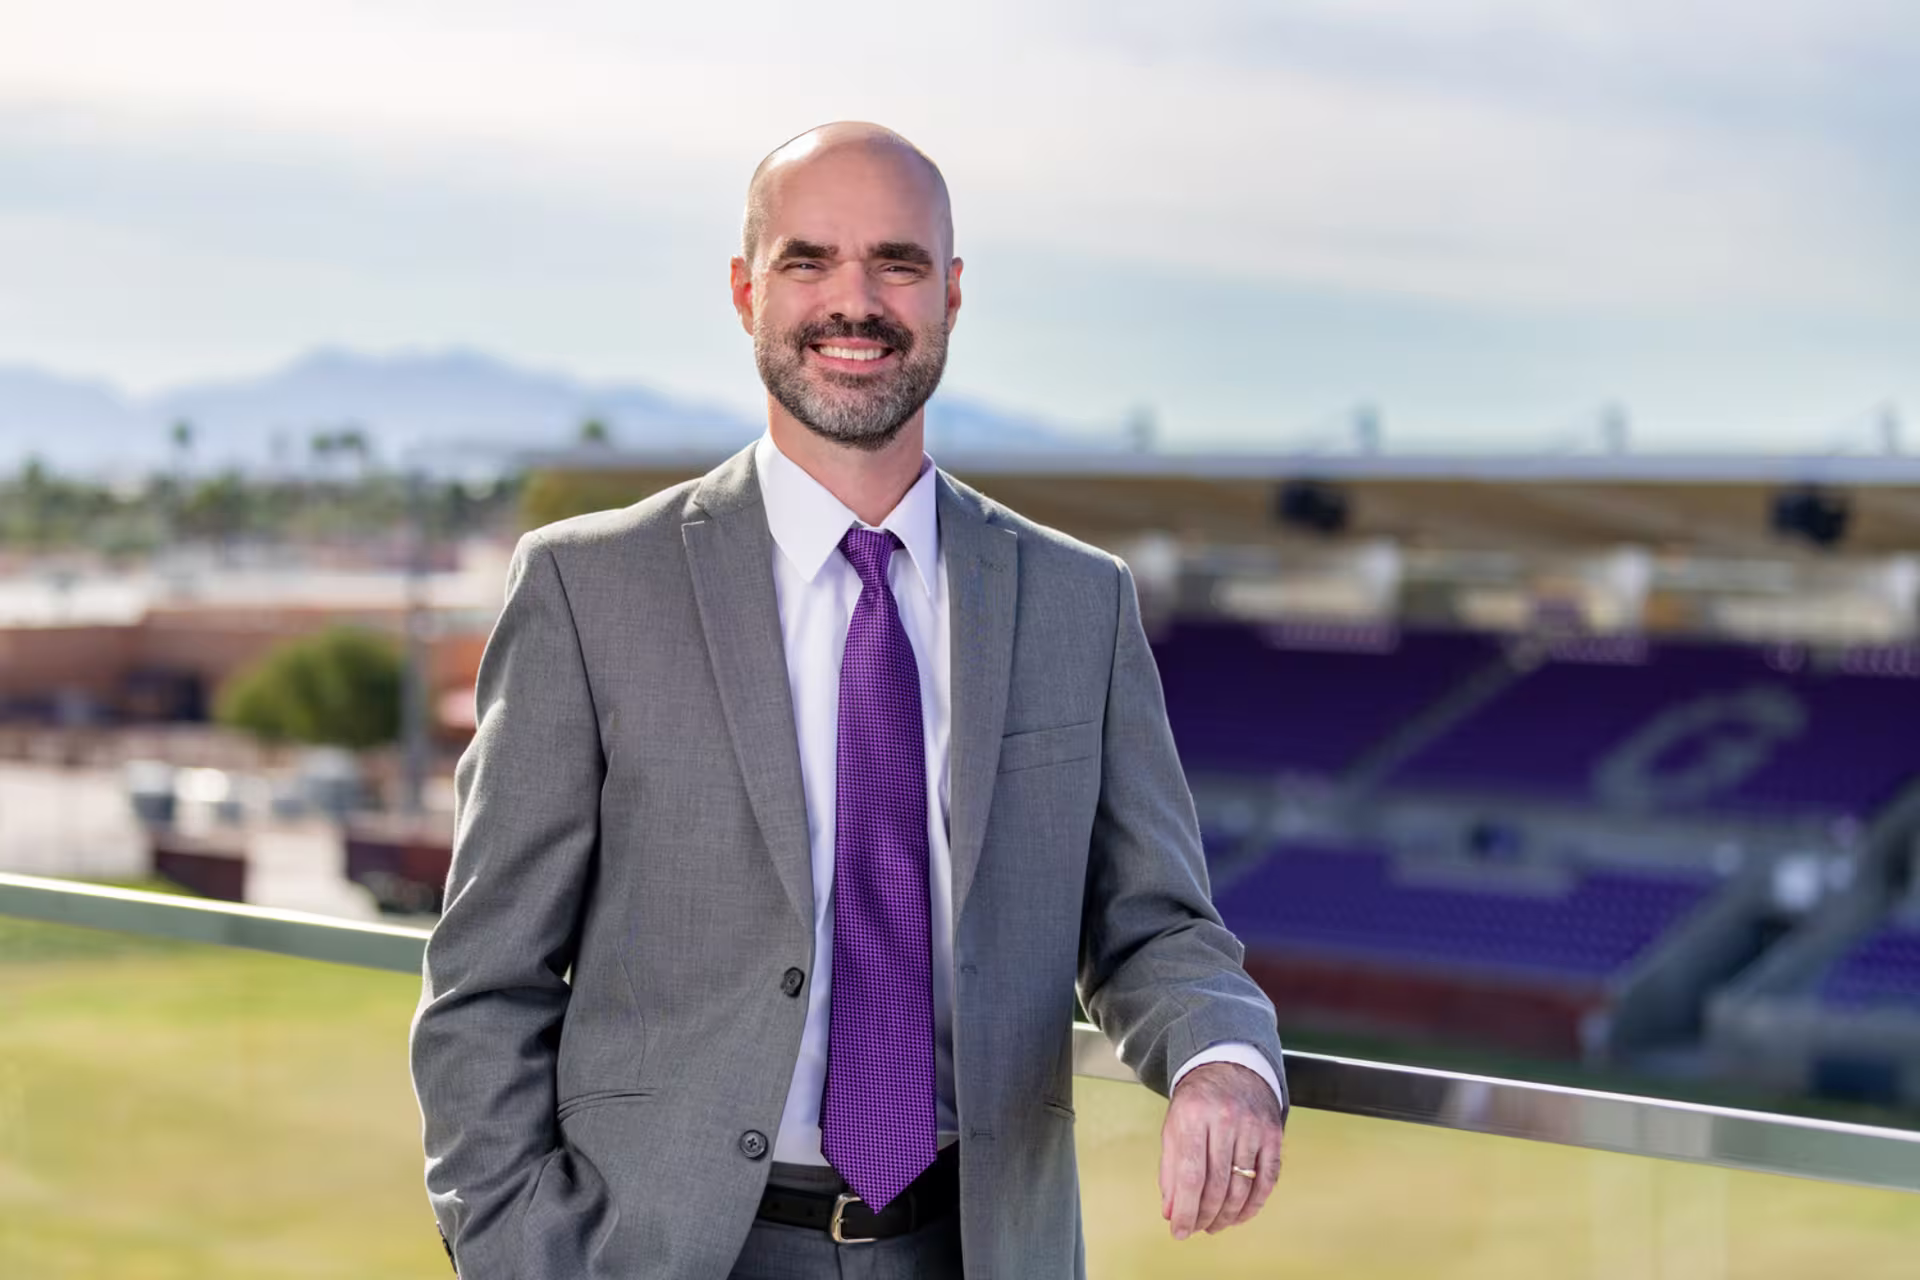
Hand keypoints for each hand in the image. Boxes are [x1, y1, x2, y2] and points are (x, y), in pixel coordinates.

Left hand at [1159, 1061, 1284, 1239]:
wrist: (1230, 1067)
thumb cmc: (1197, 1102)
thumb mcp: (1174, 1127)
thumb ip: (1170, 1170)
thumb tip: (1171, 1212)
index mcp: (1194, 1116)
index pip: (1190, 1174)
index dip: (1186, 1210)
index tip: (1179, 1232)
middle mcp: (1225, 1119)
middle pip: (1217, 1184)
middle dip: (1206, 1216)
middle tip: (1198, 1229)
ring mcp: (1253, 1126)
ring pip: (1243, 1186)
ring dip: (1228, 1215)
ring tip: (1215, 1225)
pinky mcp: (1273, 1134)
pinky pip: (1268, 1179)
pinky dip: (1254, 1204)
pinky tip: (1240, 1215)